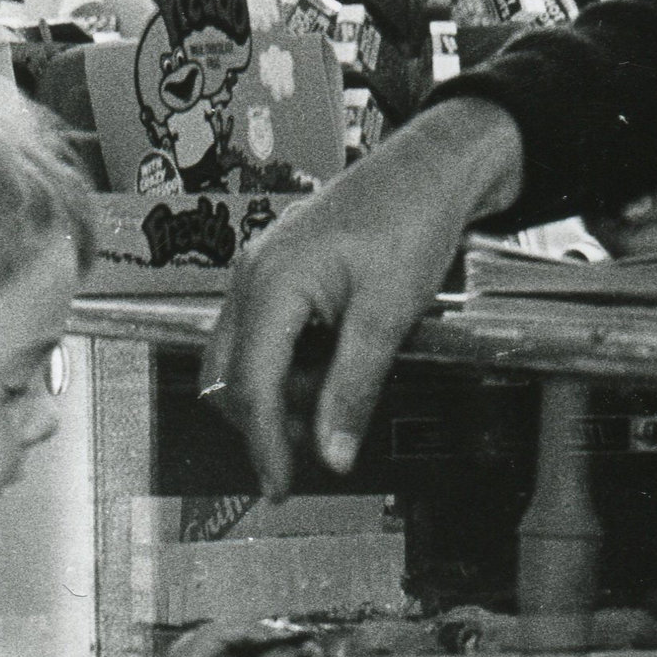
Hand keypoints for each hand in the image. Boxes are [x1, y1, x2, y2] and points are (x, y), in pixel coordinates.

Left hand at [166, 618, 325, 656]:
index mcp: (189, 654)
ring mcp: (222, 654)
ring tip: (314, 651)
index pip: (226, 632)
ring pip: (259, 641)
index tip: (289, 633)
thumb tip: (298, 646)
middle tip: (307, 637)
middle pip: (245, 632)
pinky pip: (265, 652)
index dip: (259, 630)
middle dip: (278, 637)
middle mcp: (203, 647)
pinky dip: (286, 655)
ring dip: (288, 645)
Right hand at [203, 98, 524, 497]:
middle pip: (227, 377)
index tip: (279, 486)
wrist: (430, 169)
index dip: (263, 444)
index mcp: (272, 283)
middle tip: (307, 453)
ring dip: (273, 395)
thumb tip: (332, 454)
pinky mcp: (273, 271)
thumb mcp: (387, 315)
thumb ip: (353, 388)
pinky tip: (326, 370)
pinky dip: (283, 367)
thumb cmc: (411, 221)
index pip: (249, 386)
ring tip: (328, 404)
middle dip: (261, 423)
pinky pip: (257, 334)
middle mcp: (251, 275)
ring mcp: (257, 271)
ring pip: (237, 358)